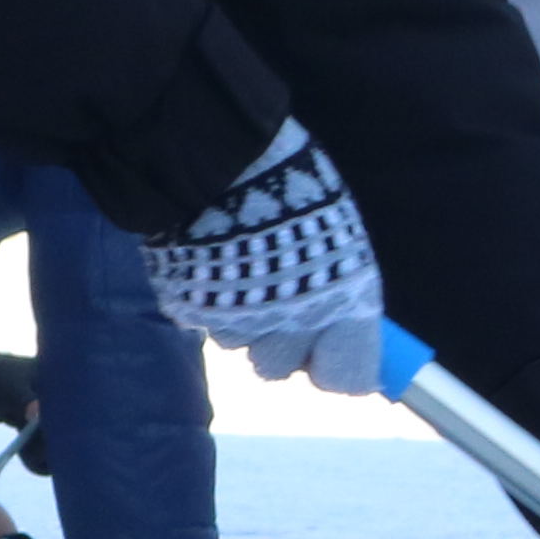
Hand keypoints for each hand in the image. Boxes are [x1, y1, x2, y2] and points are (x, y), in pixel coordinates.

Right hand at [136, 120, 388, 392]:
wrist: (221, 159)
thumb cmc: (296, 189)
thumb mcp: (341, 236)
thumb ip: (344, 291)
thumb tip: (350, 333)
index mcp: (342, 307)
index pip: (346, 379)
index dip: (336, 366)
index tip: (331, 351)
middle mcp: (291, 326)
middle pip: (280, 369)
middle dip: (279, 341)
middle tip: (278, 297)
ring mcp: (235, 322)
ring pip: (238, 343)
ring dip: (240, 316)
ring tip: (240, 262)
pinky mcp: (189, 310)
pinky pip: (202, 319)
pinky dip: (206, 296)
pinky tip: (211, 257)